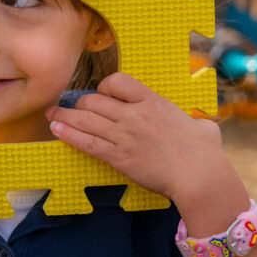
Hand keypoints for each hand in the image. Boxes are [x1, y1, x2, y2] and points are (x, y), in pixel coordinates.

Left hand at [46, 73, 240, 206]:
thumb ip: (195, 123)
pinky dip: (68, 134)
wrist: (199, 174)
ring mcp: (124, 135)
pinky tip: (56, 130)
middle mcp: (134, 114)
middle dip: (78, 104)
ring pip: (85, 119)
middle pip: (94, 100)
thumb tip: (201, 128)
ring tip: (51, 115)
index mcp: (153, 101)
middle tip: (69, 108)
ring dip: (64, 116)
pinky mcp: (117, 156)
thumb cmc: (206, 152)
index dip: (104, 87)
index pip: (117, 82)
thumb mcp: (203, 127)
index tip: (101, 95)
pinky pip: (86, 142)